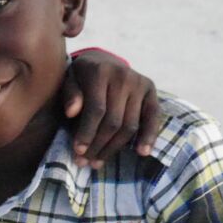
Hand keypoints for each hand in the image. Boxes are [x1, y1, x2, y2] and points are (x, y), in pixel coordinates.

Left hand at [62, 50, 161, 165]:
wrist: (101, 60)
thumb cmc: (80, 76)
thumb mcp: (68, 79)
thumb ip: (70, 94)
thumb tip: (71, 113)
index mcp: (100, 71)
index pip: (96, 110)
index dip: (87, 133)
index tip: (78, 151)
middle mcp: (124, 76)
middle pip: (113, 121)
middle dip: (98, 145)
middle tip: (85, 162)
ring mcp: (140, 83)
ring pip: (130, 125)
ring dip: (114, 148)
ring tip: (98, 162)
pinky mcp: (151, 90)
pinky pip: (153, 117)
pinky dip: (149, 136)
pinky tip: (142, 153)